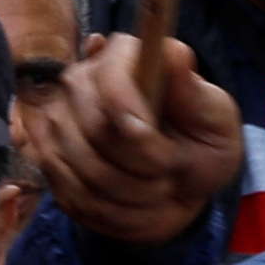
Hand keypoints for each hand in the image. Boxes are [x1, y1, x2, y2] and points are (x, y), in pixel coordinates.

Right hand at [27, 31, 245, 253]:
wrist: (179, 185)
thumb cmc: (200, 144)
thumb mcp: (215, 120)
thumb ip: (194, 92)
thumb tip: (176, 52)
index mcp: (122, 58)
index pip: (108, 79)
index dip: (132, 114)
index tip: (164, 147)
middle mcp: (79, 82)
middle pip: (94, 130)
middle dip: (143, 165)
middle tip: (171, 169)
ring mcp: (57, 121)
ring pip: (85, 170)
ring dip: (133, 193)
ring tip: (156, 187)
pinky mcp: (48, 160)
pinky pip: (73, 197)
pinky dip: (113, 212)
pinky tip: (133, 202)